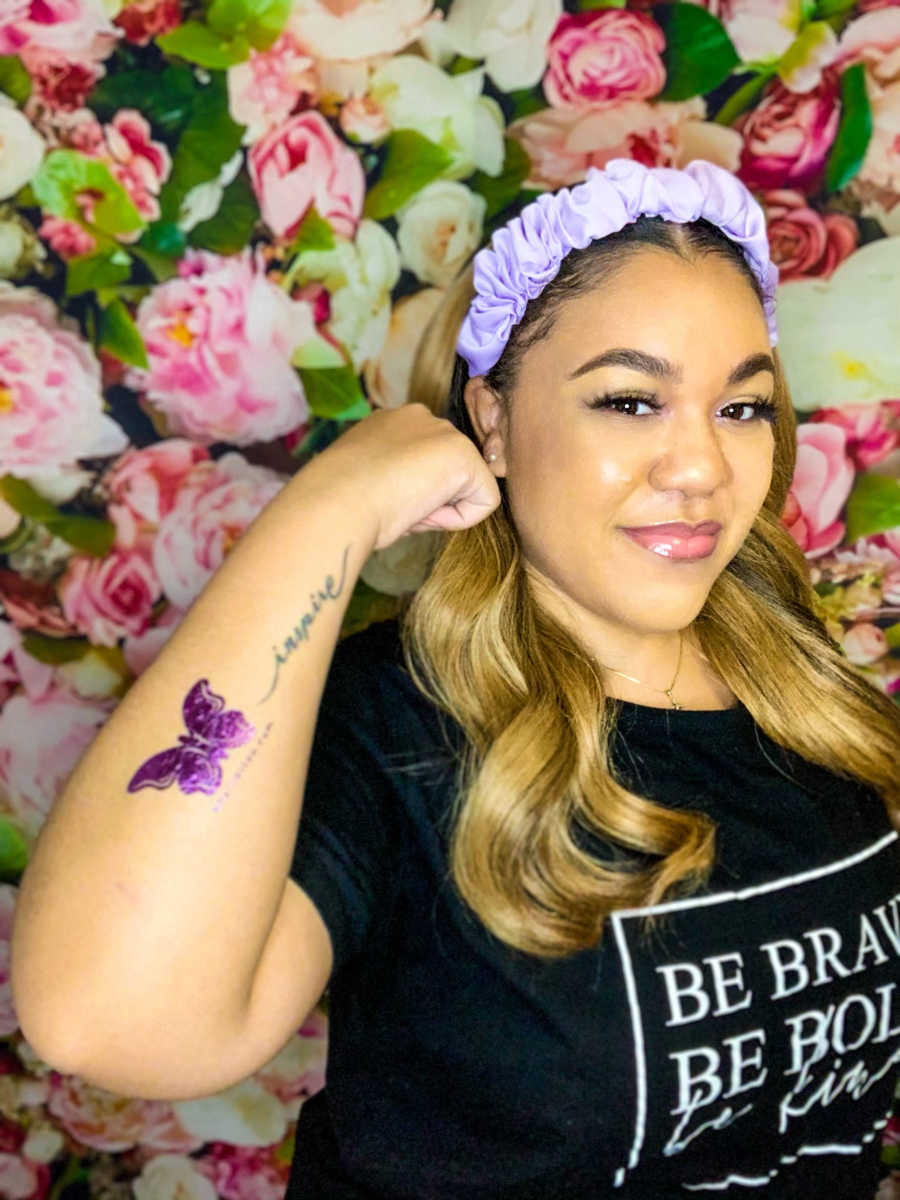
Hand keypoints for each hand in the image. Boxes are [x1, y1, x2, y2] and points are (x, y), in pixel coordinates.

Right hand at [318, 403, 502, 550]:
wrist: (334, 502)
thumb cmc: (339, 501)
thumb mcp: (367, 479)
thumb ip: (396, 478)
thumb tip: (418, 502)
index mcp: (392, 423)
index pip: (423, 464)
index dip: (410, 494)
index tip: (384, 501)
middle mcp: (421, 417)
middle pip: (448, 474)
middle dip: (430, 500)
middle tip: (395, 508)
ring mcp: (445, 432)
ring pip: (467, 487)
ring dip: (441, 509)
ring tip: (405, 508)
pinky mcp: (465, 456)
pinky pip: (483, 502)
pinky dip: (458, 519)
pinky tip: (423, 511)